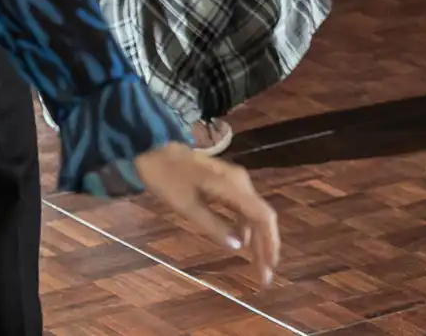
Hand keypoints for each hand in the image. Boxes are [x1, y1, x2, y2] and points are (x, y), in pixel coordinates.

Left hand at [132, 143, 280, 286]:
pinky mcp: (228, 184)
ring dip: (258, 239)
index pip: (262, 216)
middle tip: (265, 275)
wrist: (156, 150)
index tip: (270, 267)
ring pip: (254, 214)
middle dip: (266, 246)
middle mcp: (241, 183)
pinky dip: (246, 228)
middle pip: (262, 217)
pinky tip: (242, 243)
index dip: (270, 242)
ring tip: (257, 264)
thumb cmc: (168, 179)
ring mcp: (236, 182)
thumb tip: (238, 246)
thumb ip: (213, 225)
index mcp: (233, 186)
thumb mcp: (187, 206)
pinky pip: (244, 209)